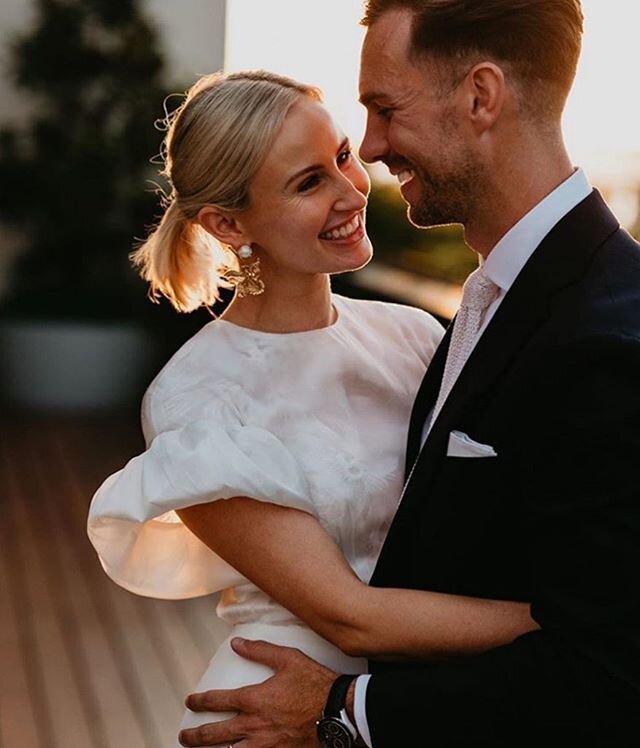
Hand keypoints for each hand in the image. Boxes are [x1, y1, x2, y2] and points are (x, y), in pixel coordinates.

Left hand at [178, 637, 337, 746]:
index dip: (199, 701)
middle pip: (214, 734)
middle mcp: (253, 726)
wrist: (337, 712)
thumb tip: (236, 643)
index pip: (217, 700)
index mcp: (254, 700)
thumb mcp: (288, 658)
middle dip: (194, 736)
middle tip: (183, 737)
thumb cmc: (314, 683)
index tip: (190, 702)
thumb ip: (260, 650)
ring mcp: (263, 746)